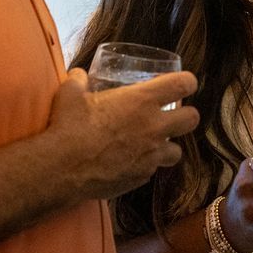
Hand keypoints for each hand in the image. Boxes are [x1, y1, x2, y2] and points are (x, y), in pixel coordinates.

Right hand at [48, 68, 200, 200]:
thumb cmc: (67, 127)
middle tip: (170, 116)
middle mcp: (154, 127)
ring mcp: (150, 155)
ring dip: (167, 147)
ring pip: (177, 151)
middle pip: (192, 119)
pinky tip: (128, 162)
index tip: (182, 84)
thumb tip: (78, 75)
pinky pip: (152, 170)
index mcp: (142, 100)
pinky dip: (145, 166)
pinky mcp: (141, 177)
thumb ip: (78, 81)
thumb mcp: (70, 94)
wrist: (60, 169)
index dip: (187, 82)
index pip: (184, 84)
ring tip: (150, 145)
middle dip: (185, 116)